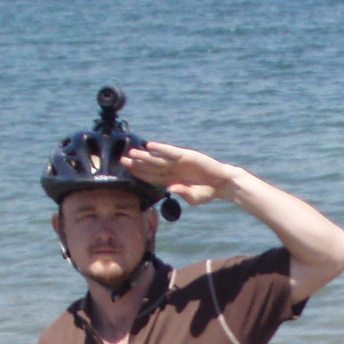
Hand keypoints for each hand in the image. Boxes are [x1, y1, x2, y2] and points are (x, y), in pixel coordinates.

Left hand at [120, 142, 240, 205]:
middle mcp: (172, 170)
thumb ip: (183, 193)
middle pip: (150, 167)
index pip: (151, 177)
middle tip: (122, 160)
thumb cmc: (207, 192)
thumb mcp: (194, 197)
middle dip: (136, 164)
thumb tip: (171, 188)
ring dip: (144, 156)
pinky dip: (161, 149)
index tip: (126, 171)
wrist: (222, 183)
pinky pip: (170, 152)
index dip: (139, 174)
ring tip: (132, 153)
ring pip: (157, 159)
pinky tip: (150, 146)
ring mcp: (178, 162)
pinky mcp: (186, 156)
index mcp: (171, 180)